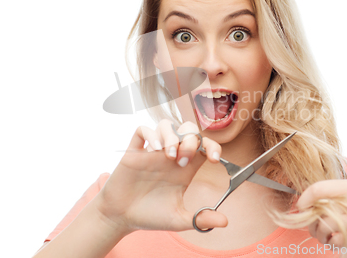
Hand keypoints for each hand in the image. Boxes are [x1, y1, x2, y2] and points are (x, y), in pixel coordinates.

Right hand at [94, 119, 227, 233]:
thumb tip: (225, 221)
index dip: (213, 146)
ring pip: (167, 125)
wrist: (121, 218)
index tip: (214, 159)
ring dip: (171, 135)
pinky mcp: (134, 152)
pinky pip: (142, 130)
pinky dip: (150, 134)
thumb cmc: (150, 216)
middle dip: (191, 140)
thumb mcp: (179, 219)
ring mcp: (153, 152)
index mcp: (185, 168)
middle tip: (184, 160)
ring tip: (168, 155)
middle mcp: (171, 156)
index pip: (205, 145)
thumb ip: (201, 219)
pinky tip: (154, 149)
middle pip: (188, 130)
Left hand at [297, 180, 346, 257]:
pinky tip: (337, 244)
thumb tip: (309, 203)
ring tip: (325, 238)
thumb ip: (338, 196)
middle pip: (320, 210)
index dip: (304, 199)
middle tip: (315, 230)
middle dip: (311, 223)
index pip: (319, 188)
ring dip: (320, 235)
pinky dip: (333, 244)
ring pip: (327, 225)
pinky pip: (342, 239)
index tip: (301, 208)